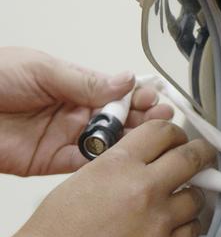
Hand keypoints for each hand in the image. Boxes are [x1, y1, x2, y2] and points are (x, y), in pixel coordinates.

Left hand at [0, 47, 171, 174]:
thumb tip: (123, 81)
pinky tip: (120, 161)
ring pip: (107, 145)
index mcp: (72, 85)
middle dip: (142, 121)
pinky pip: (85, 166)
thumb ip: (84, 81)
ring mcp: (64, 138)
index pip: (116, 92)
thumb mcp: (41, 69)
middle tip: (163, 123)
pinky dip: (104, 165)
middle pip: (117, 120)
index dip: (138, 97)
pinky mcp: (52, 162)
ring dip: (128, 144)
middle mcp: (72, 112)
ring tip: (149, 142)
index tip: (157, 100)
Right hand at [0, 120, 215, 236]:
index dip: (176, 134)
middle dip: (202, 156)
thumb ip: (121, 169)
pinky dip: (185, 228)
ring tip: (177, 204)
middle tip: (204, 159)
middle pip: (193, 158)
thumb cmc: (54, 236)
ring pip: (197, 199)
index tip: (180, 140)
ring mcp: (159, 222)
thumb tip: (147, 164)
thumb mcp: (83, 181)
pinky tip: (170, 231)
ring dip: (191, 198)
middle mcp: (144, 189)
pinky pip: (192, 232)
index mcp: (119, 165)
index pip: (164, 131)